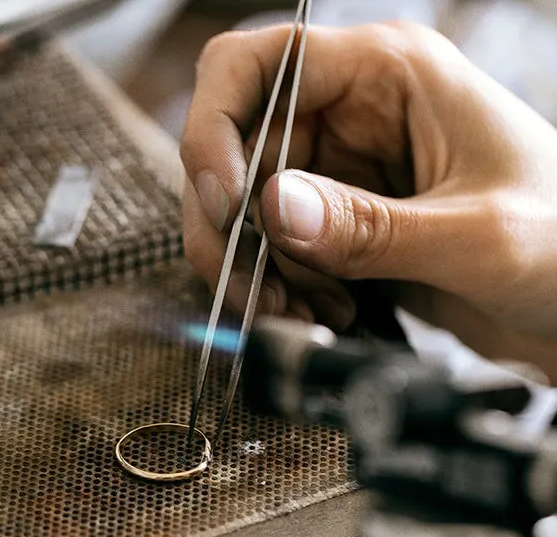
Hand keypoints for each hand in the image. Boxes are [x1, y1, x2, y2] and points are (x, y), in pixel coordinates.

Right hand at [181, 23, 556, 375]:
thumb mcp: (475, 236)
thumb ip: (372, 228)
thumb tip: (273, 211)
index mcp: (390, 75)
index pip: (259, 66)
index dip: (217, 129)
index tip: (225, 205)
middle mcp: (355, 116)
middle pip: (237, 151)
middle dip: (234, 229)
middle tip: (254, 292)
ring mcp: (346, 176)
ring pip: (250, 212)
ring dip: (259, 271)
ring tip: (307, 312)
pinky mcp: (345, 229)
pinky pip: (279, 253)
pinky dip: (283, 290)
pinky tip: (326, 313)